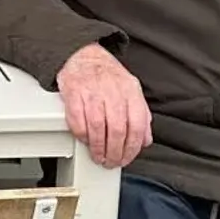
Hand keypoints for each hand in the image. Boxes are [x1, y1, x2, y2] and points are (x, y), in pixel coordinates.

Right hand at [55, 44, 152, 169]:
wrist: (83, 56)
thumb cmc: (107, 75)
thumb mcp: (131, 90)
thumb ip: (141, 115)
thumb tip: (146, 139)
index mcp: (130, 91)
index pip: (137, 125)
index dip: (132, 147)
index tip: (127, 158)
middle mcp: (112, 91)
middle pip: (117, 129)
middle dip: (114, 152)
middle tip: (111, 162)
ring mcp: (92, 92)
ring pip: (98, 128)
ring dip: (98, 148)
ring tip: (99, 156)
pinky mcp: (73, 94)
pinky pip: (77, 120)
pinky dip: (82, 135)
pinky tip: (85, 140)